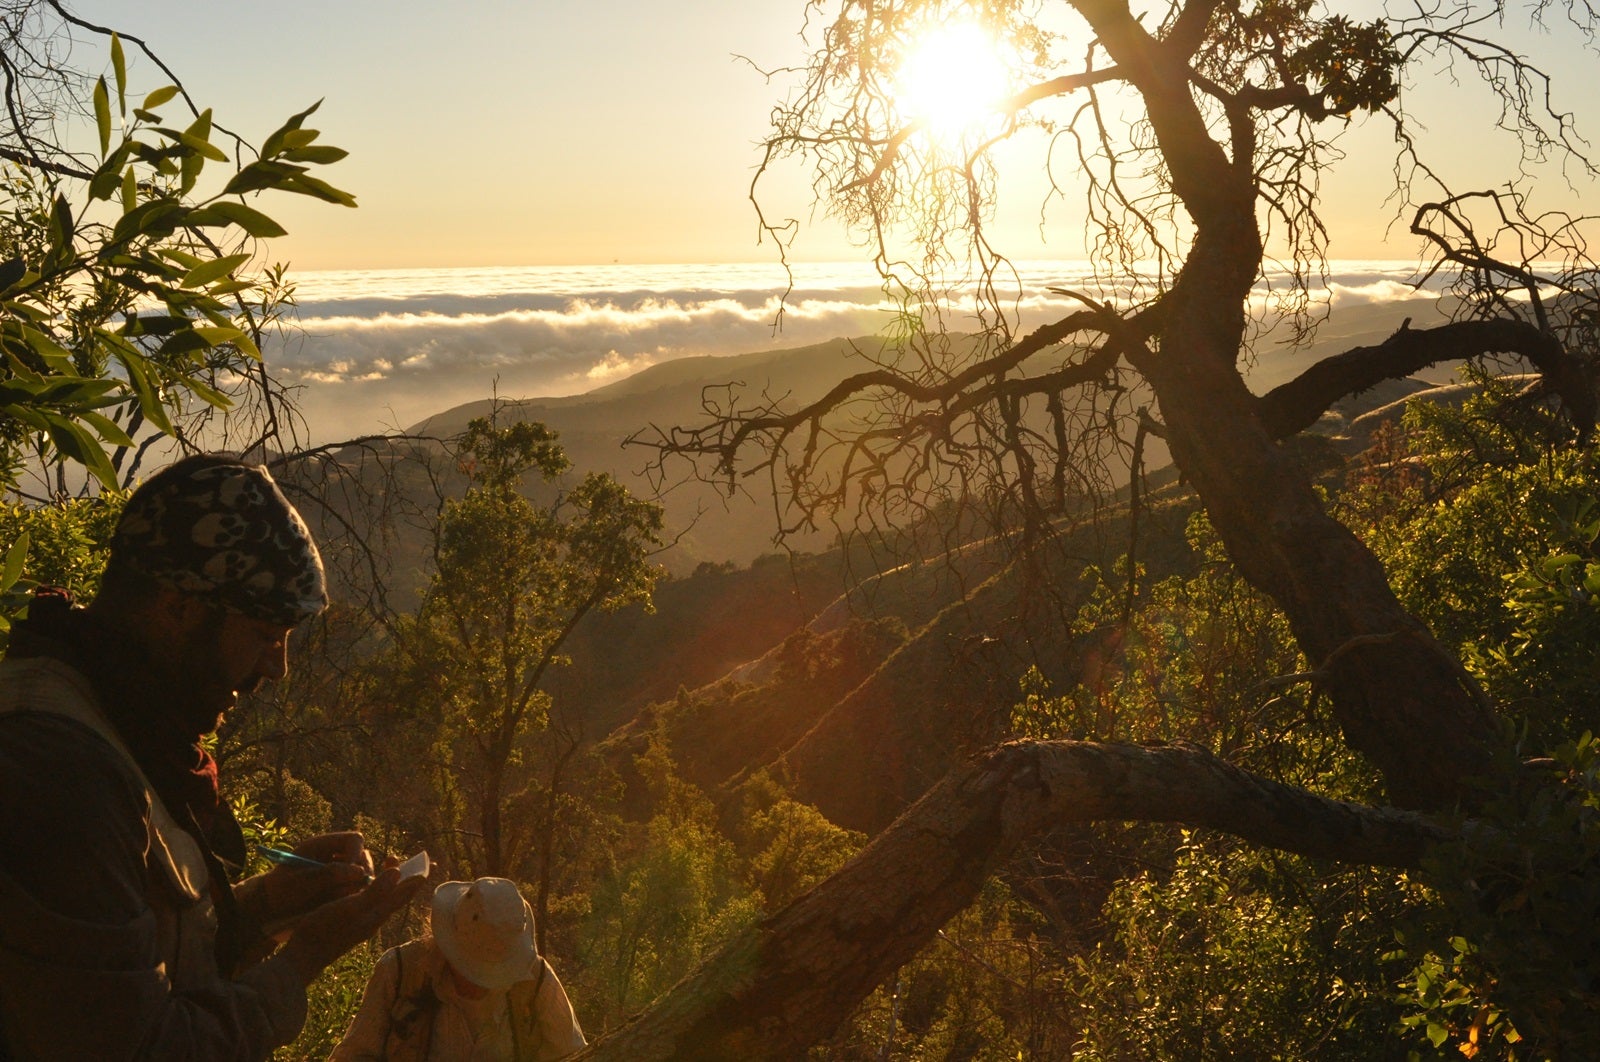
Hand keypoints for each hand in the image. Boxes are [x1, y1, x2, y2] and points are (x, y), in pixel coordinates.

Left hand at [246, 831, 375, 932]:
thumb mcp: (300, 882)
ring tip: (340, 901)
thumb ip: (329, 874)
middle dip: (360, 874)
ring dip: (357, 888)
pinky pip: (358, 890)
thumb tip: (359, 872)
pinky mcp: (343, 888)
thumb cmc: (281, 891)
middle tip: (349, 892)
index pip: (354, 840)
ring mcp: (341, 872)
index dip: (356, 855)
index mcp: (323, 845)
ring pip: (364, 875)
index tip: (351, 874)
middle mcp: (336, 856)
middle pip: (364, 857)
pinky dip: (354, 898)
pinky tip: (340, 907)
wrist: (272, 910)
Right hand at [278, 866, 427, 983]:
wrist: (302, 958)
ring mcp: (361, 924)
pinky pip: (368, 904)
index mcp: (377, 914)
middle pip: (394, 896)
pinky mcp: (348, 926)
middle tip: (397, 858)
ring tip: (384, 869)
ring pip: (381, 900)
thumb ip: (375, 892)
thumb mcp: (350, 907)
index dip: (416, 878)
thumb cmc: (325, 930)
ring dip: (385, 883)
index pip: (403, 894)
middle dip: (400, 878)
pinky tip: (361, 889)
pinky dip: (371, 891)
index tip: (428, 864)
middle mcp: (373, 920)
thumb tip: (397, 873)